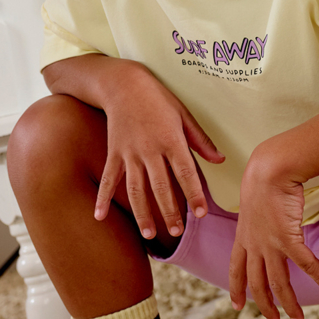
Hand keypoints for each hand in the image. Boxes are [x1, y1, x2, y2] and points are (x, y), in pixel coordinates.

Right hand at [95, 66, 223, 238]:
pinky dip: (103, 198)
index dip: (194, 193)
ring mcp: (130, 152)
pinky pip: (109, 178)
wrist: (123, 84)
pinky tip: (99, 217)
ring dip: (143, 213)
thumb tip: (220, 159)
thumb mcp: (183, 114)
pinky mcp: (114, 152)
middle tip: (177, 232)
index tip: (201, 213)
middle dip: (170, 211)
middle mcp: (150, 149)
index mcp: (171, 139)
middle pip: (161, 186)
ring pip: (136, 188)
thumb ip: (201, 140)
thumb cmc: (158, 98)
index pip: (185, 172)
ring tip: (150, 235)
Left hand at [228, 150, 318, 318]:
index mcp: (243, 236)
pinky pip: (306, 265)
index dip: (236, 289)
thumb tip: (265, 218)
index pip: (235, 269)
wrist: (269, 168)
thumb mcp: (253, 201)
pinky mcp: (288, 238)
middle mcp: (254, 244)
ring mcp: (270, 244)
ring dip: (289, 303)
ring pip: (279, 283)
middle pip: (258, 283)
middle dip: (265, 305)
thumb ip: (258, 217)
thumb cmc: (264, 178)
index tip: (236, 305)